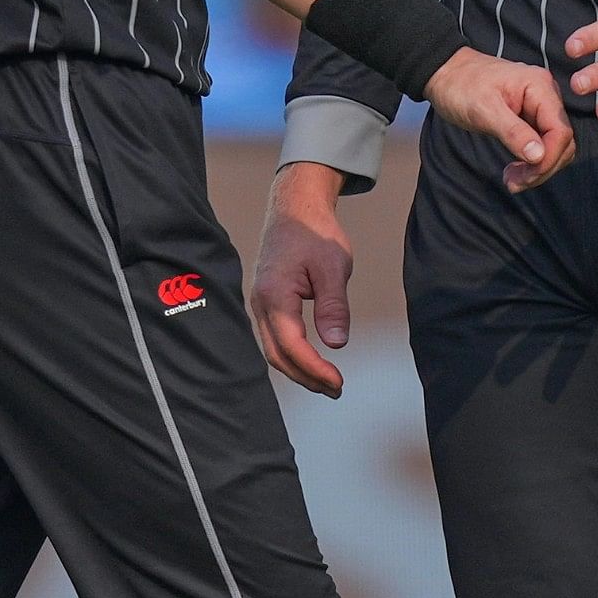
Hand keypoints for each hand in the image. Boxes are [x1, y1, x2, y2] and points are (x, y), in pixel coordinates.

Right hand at [252, 163, 355, 397]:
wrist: (294, 208)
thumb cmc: (314, 232)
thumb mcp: (332, 266)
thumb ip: (333, 305)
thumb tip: (336, 343)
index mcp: (275, 295)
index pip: (292, 345)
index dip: (315, 368)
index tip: (338, 381)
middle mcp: (260, 303)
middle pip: (277, 355)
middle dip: (306, 377)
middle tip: (337, 389)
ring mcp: (259, 304)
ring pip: (273, 350)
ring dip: (299, 370)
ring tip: (328, 382)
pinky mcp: (265, 303)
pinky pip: (273, 338)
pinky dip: (292, 356)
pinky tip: (311, 362)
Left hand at [422, 49, 575, 190]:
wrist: (446, 73)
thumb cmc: (461, 86)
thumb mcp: (483, 110)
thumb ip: (513, 132)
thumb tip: (539, 156)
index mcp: (540, 87)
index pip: (560, 130)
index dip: (549, 159)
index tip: (526, 177)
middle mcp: (546, 95)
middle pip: (562, 141)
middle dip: (542, 167)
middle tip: (513, 183)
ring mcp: (540, 106)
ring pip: (554, 146)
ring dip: (537, 168)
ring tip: (511, 179)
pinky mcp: (531, 118)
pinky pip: (542, 144)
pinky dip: (531, 162)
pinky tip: (514, 170)